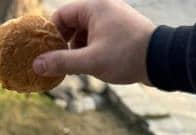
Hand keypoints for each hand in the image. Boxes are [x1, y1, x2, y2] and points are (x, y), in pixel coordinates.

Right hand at [32, 0, 155, 84]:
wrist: (159, 59)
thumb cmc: (125, 56)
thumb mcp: (90, 61)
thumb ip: (62, 62)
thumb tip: (36, 65)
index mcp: (94, 7)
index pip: (61, 16)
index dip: (50, 36)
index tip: (46, 54)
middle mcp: (102, 8)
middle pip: (71, 24)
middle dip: (63, 45)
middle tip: (59, 63)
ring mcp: (111, 18)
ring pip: (83, 32)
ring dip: (76, 49)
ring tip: (77, 67)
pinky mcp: (118, 29)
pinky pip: (95, 36)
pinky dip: (88, 49)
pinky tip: (90, 65)